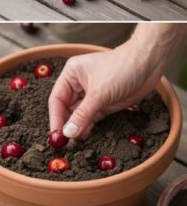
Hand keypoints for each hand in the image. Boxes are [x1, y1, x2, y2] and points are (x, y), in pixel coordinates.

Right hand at [47, 42, 161, 138]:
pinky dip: (89, 126)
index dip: (55, 118)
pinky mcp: (104, 102)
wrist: (150, 63)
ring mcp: (92, 94)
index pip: (57, 100)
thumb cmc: (122, 68)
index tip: (56, 134)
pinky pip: (92, 117)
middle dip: (66, 124)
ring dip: (78, 127)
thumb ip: (82, 115)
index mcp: (71, 75)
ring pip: (79, 115)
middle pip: (66, 109)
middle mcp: (78, 85)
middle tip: (65, 141)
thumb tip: (68, 133)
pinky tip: (85, 135)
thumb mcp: (99, 93)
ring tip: (75, 142)